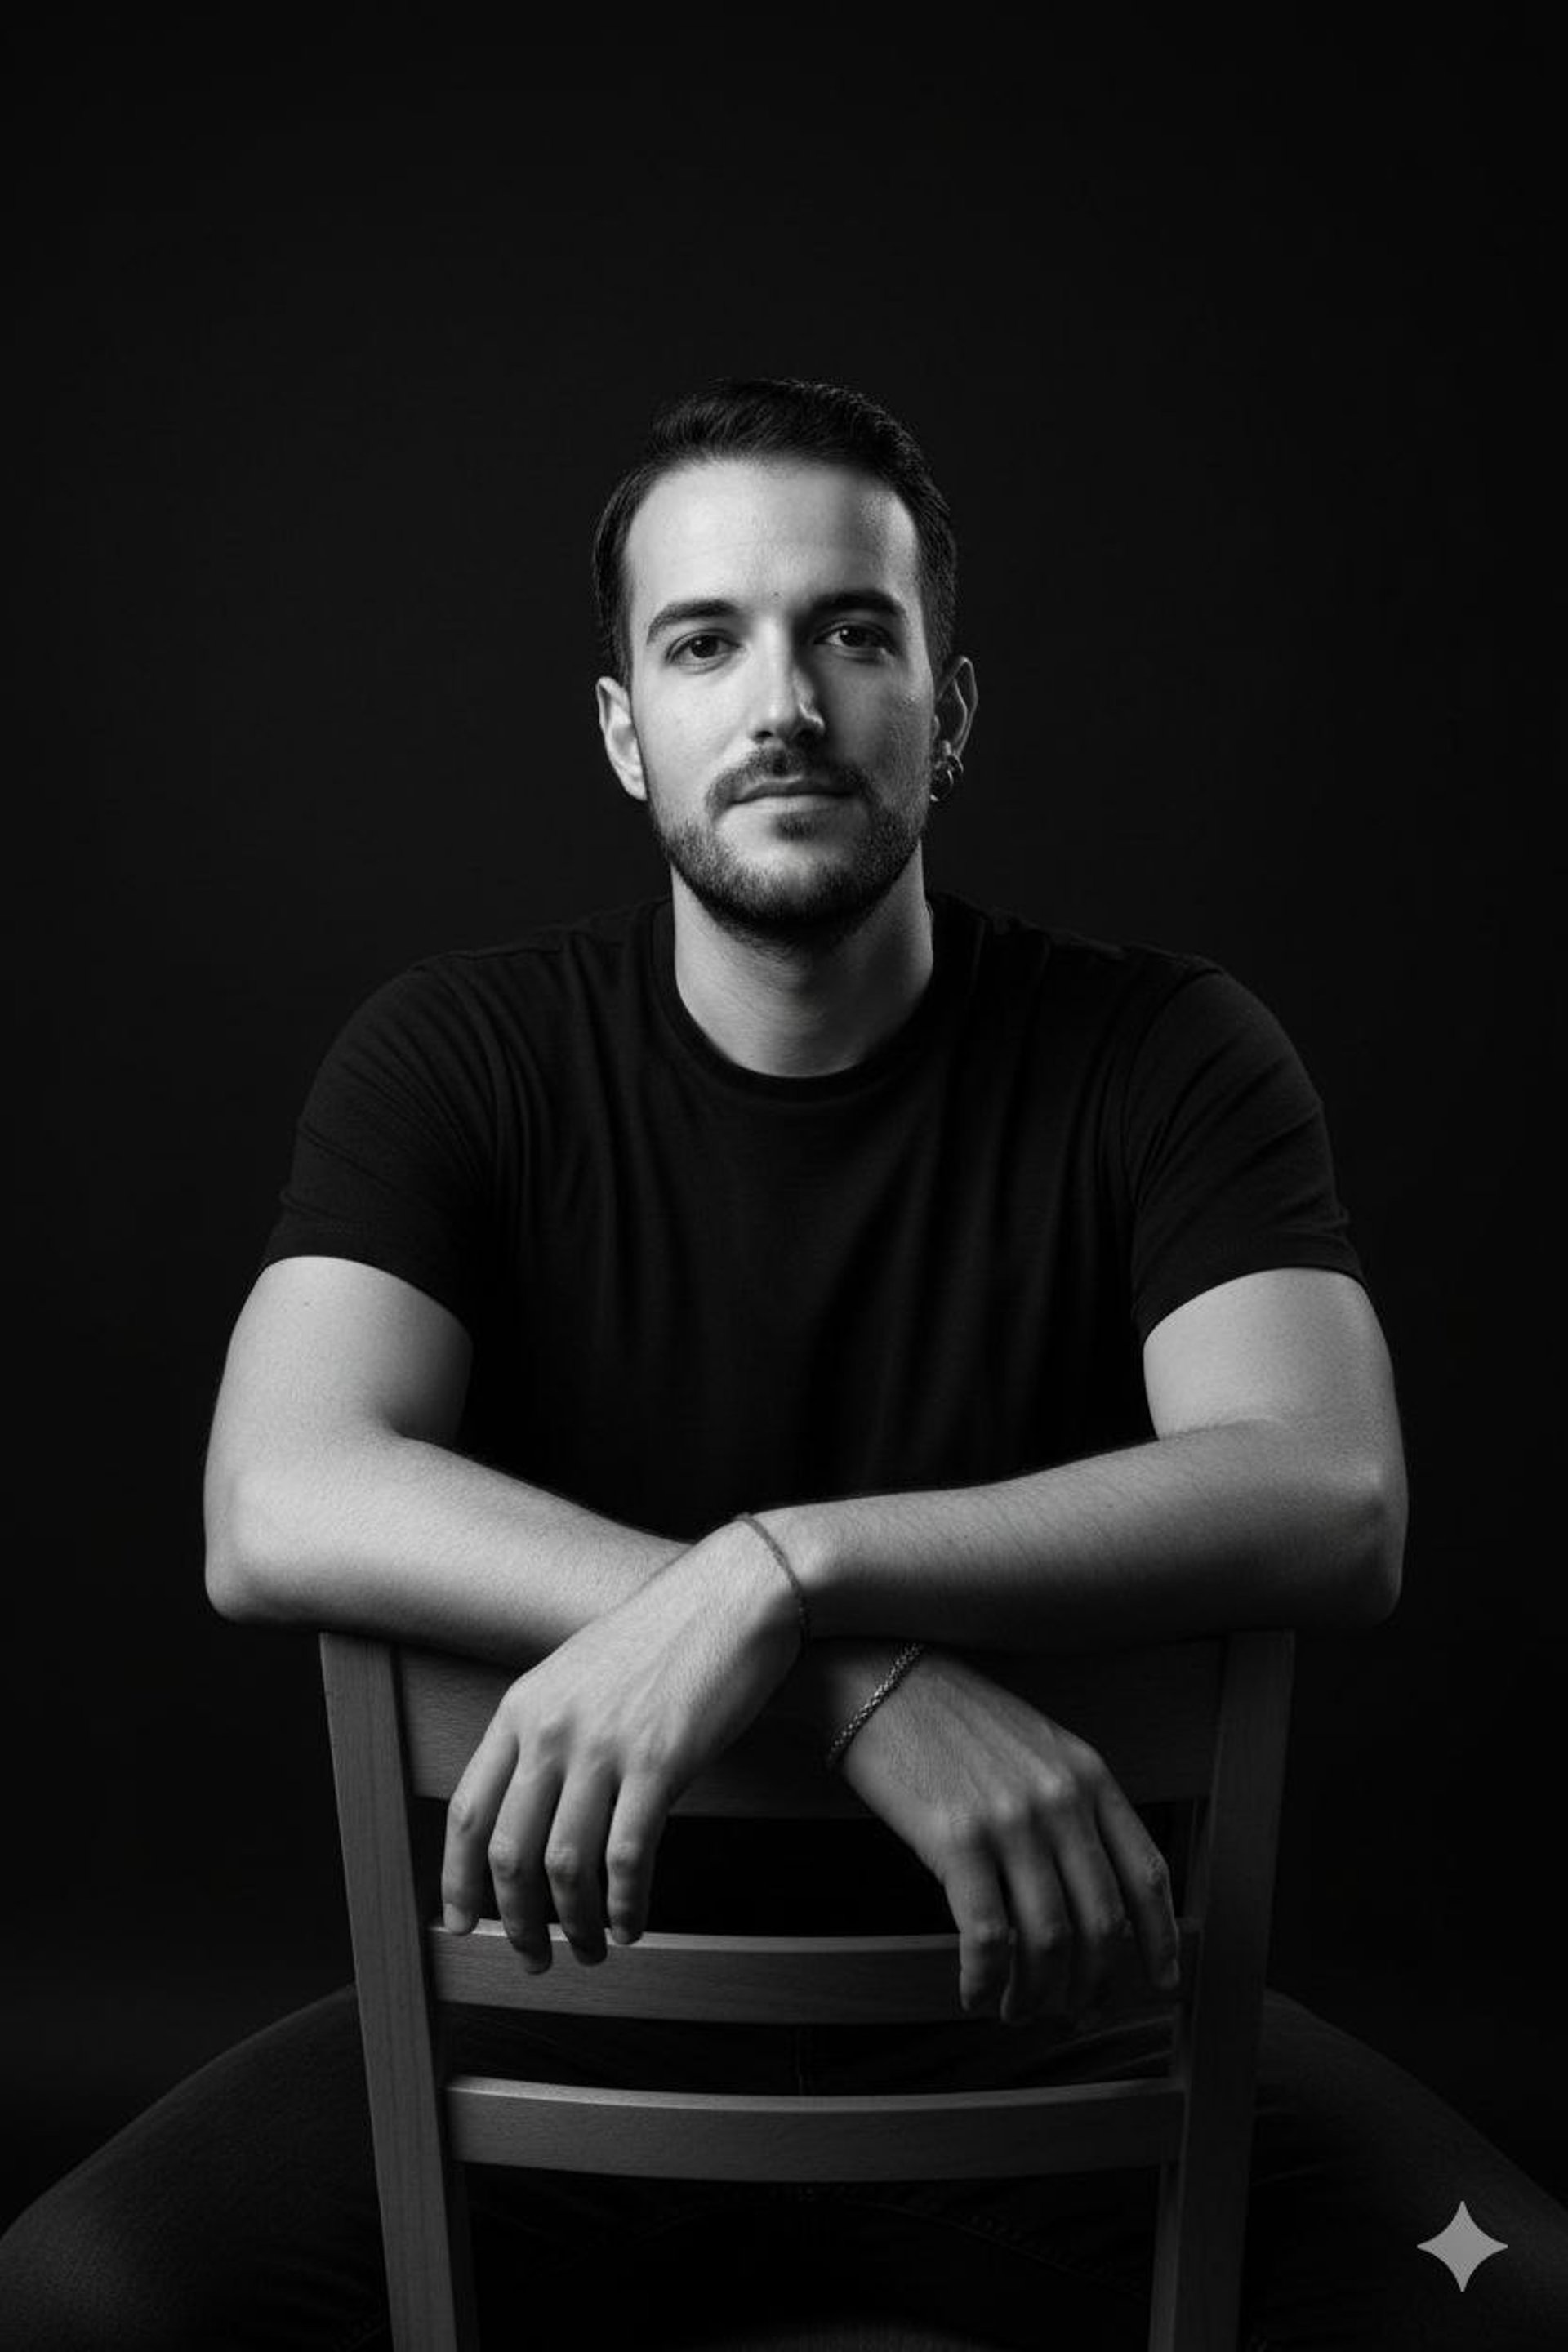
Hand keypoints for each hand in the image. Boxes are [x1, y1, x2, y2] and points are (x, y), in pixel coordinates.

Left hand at [440, 1521, 799, 1966]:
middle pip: (509, 1853)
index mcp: (522, 1708)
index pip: (468, 1812)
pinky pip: (627, 1857)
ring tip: (588, 1950)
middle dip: (514, 1921)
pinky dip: (624, 1904)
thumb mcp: (578, 1671)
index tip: (459, 1924)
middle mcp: (552, 1730)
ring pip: (565, 1865)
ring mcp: (604, 1746)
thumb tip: (532, 1805)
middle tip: (532, 1957)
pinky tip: (632, 1923)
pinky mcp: (659, 1762)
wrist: (732, 1595)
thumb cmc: (664, 1634)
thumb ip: (547, 1729)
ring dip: (573, 1924)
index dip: (457, 1881)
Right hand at [834, 1650, 1179, 2023]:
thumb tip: (1086, 1888)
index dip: (1160, 1940)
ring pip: (1050, 1941)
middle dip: (1093, 1984)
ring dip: (1037, 1994)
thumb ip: (1070, 1804)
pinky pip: (988, 1938)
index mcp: (1089, 1775)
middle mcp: (1062, 1799)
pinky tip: (974, 1993)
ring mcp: (1011, 1820)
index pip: (1147, 1873)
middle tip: (1073, 2012)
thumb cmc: (950, 1717)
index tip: (1159, 1984)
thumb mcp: (1034, 1745)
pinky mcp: (957, 1840)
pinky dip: (986, 1981)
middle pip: (1104, 1922)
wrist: (877, 1675)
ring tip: (1017, 2010)